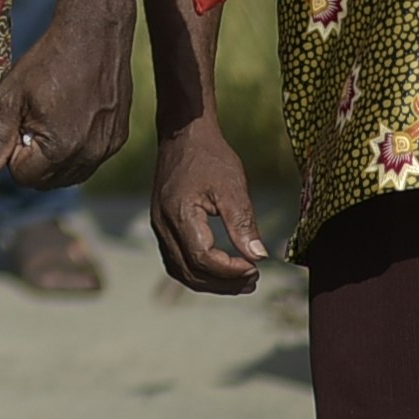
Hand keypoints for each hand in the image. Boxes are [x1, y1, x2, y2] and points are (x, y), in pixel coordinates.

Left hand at [0, 4, 131, 195]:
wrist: (93, 37)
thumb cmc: (46, 63)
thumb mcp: (9, 99)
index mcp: (61, 149)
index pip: (23, 176)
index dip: (12, 151)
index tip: (17, 122)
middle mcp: (90, 156)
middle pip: (47, 180)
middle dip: (32, 158)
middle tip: (32, 119)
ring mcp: (108, 150)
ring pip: (69, 174)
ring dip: (54, 156)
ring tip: (51, 117)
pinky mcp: (119, 140)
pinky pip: (90, 161)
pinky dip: (75, 149)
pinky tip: (71, 116)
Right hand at [146, 115, 264, 292]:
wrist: (183, 135)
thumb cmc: (209, 157)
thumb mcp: (232, 186)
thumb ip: (243, 223)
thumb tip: (259, 257)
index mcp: (179, 214)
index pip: (203, 260)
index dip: (231, 271)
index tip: (256, 267)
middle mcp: (163, 224)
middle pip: (191, 272)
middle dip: (224, 283)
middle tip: (254, 279)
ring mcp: (159, 225)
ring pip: (181, 271)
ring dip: (211, 282)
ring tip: (241, 279)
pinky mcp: (163, 224)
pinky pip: (177, 260)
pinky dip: (199, 271)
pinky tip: (221, 267)